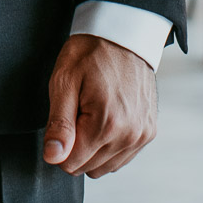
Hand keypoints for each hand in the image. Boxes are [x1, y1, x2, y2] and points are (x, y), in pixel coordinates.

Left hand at [43, 35, 156, 177]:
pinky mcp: (149, 133)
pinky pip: (121, 157)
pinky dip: (109, 145)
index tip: (64, 117)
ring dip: (93, 147)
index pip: (71, 164)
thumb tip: (53, 157)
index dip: (60, 144)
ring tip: (93, 112)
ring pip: (104, 167)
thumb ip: (59, 123)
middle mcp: (129, 135)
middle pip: (87, 168)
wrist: (124, 34)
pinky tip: (106, 118)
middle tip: (78, 110)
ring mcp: (142, 136)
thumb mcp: (64, 80)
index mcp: (106, 124)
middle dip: (76, 145)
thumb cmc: (90, 53)